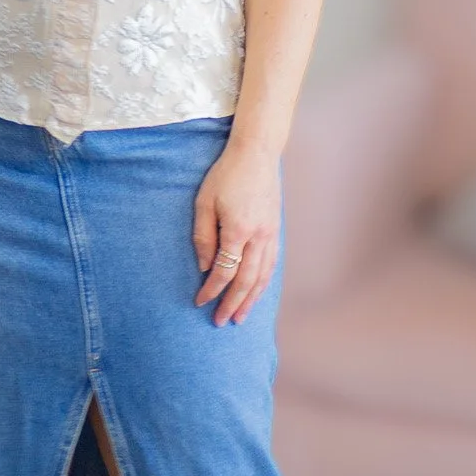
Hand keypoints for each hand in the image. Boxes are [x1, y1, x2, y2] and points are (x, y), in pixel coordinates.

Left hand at [193, 139, 280, 325]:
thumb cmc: (225, 175)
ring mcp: (271, 234)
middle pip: (246, 280)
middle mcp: (259, 236)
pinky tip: (257, 292)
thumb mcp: (204, 202)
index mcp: (238, 230)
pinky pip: (271, 264)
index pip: (224, 271)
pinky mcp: (275, 230)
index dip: (212, 290)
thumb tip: (203, 267)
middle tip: (221, 322)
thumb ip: (203, 237)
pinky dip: (264, 282)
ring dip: (252, 299)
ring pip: (263, 276)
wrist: (256, 154)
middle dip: (233, 303)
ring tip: (241, 317)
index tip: (200, 302)